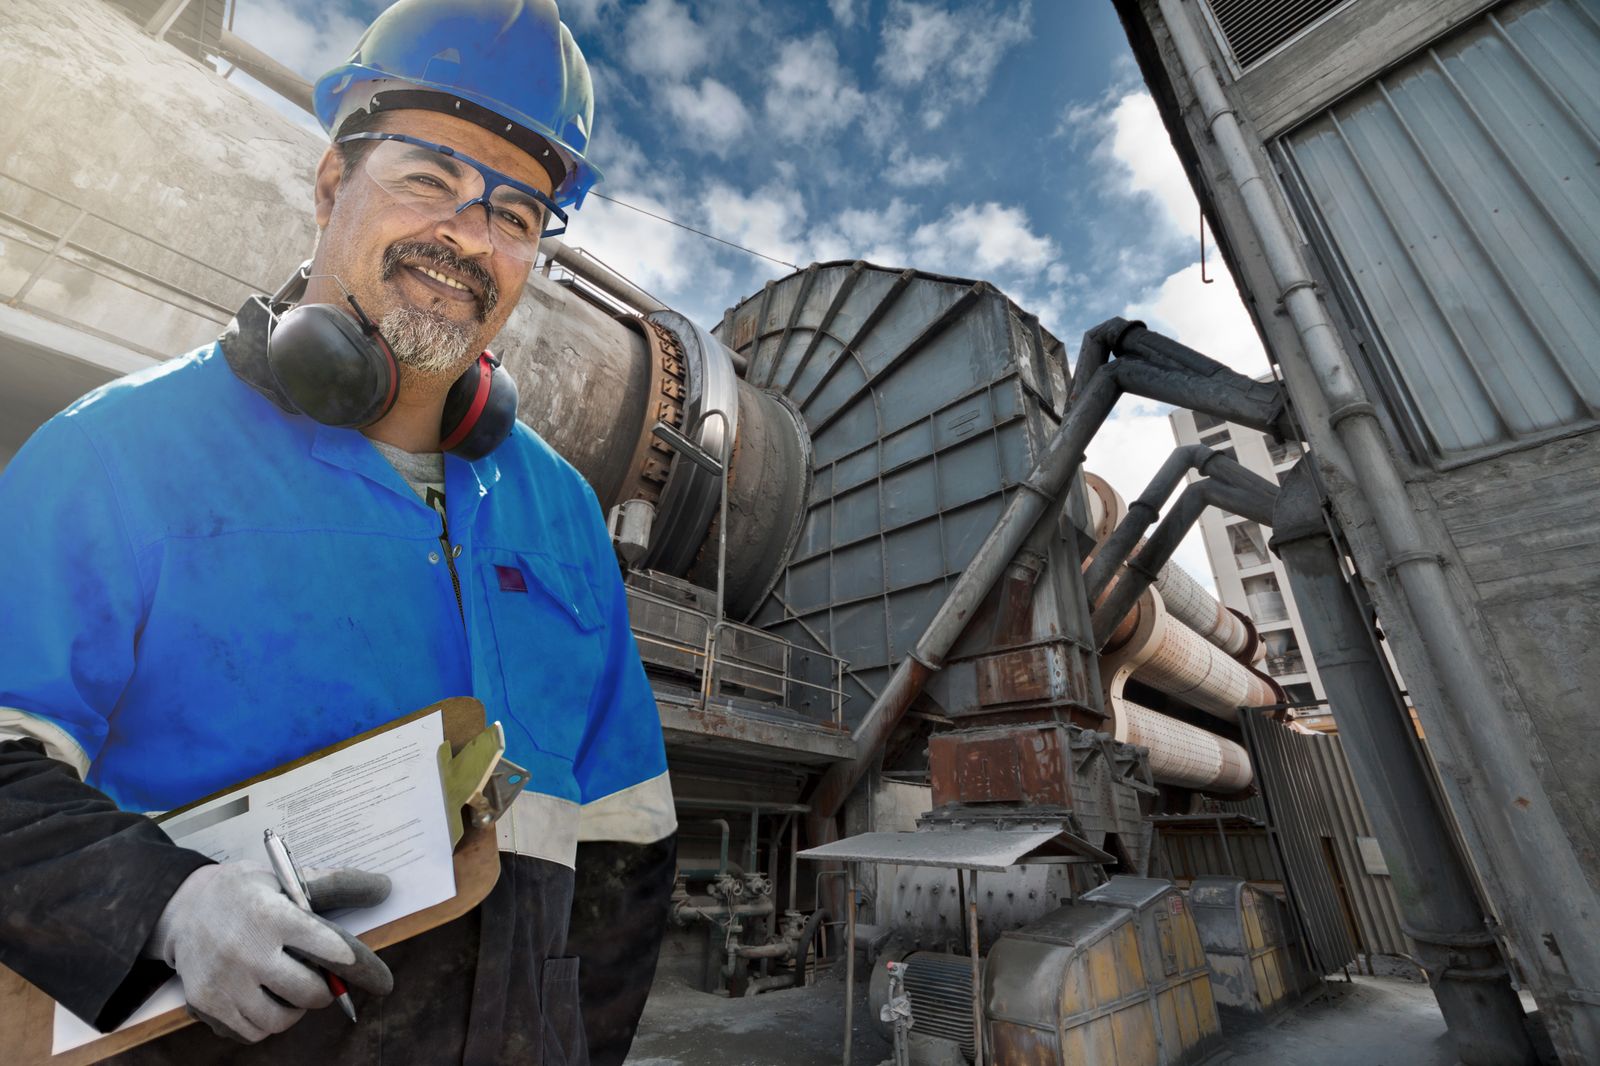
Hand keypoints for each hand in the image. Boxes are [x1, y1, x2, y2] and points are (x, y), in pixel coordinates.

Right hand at [144, 860, 393, 1041]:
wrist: (183, 909)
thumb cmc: (246, 893)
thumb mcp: (285, 879)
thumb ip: (334, 884)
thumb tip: (383, 888)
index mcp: (273, 915)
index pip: (331, 949)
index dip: (363, 968)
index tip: (383, 982)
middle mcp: (247, 950)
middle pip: (309, 992)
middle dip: (324, 990)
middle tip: (320, 980)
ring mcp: (224, 980)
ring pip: (282, 1019)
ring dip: (295, 1009)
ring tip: (287, 986)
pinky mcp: (207, 1003)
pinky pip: (254, 1031)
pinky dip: (267, 1022)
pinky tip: (263, 998)